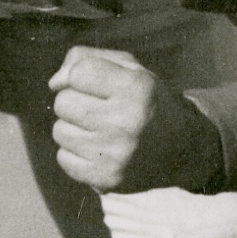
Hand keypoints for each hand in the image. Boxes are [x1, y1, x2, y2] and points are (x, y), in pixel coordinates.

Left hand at [48, 46, 221, 192]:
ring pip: (60, 131)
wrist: (182, 149)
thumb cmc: (144, 101)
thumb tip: (54, 83)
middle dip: (74, 102)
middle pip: (63, 103)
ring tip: (99, 131)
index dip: (79, 76)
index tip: (94, 85)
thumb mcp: (128, 68)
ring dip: (73, 128)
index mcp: (137, 88)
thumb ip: (86, 59)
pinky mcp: (107, 178)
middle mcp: (128, 121)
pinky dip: (74, 154)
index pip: (78, 72)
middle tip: (98, 110)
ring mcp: (117, 153)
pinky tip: (98, 151)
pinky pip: (63, 159)